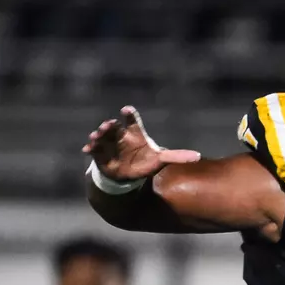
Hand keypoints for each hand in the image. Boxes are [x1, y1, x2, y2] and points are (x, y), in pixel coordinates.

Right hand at [82, 106, 200, 182]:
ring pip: (101, 135)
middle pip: (114, 126)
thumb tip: (198, 156)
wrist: (128, 174)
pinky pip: (93, 150)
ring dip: (98, 135)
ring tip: (96, 136)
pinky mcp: (100, 154)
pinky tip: (86, 150)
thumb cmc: (144, 161)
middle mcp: (119, 135)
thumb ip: (177, 157)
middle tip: (110, 125)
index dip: (130, 115)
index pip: (132, 120)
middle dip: (110, 125)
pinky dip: (90, 149)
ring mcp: (108, 144)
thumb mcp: (161, 160)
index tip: (127, 110)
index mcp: (134, 133)